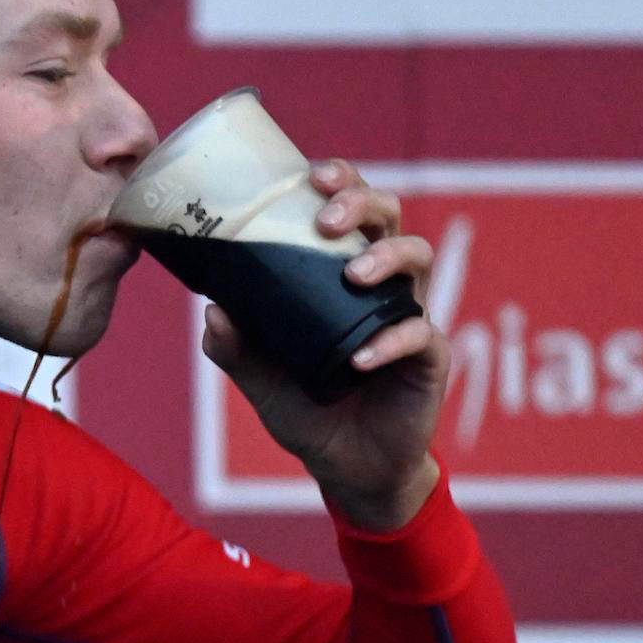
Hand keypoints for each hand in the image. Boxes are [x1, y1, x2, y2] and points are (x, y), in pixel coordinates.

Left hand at [199, 158, 446, 529]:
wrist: (345, 466)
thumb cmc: (304, 407)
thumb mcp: (258, 377)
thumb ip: (233, 346)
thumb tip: (213, 309)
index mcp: (338, 272)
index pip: (347, 208)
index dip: (339, 180)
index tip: (311, 175)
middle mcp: (380, 282)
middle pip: (389, 214)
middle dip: (361, 202)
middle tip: (326, 222)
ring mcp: (407, 315)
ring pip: (418, 256)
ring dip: (386, 255)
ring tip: (353, 275)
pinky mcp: (429, 358)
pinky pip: (420, 334)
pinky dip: (391, 340)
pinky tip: (361, 357)